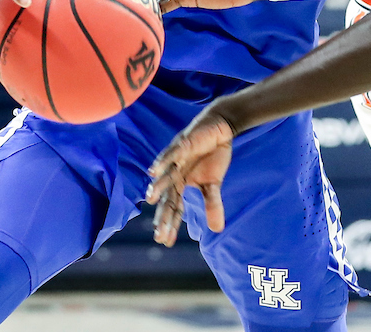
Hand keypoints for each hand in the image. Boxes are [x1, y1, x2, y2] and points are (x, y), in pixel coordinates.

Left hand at [145, 107, 235, 245]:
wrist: (220, 128)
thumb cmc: (213, 156)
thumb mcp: (214, 184)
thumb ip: (212, 204)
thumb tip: (216, 230)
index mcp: (180, 185)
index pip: (174, 208)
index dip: (170, 224)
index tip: (165, 242)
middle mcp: (174, 175)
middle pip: (168, 198)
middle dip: (163, 216)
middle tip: (158, 234)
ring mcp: (176, 160)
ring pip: (165, 177)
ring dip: (157, 187)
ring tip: (150, 200)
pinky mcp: (182, 145)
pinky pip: (171, 155)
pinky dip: (162, 162)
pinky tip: (152, 172)